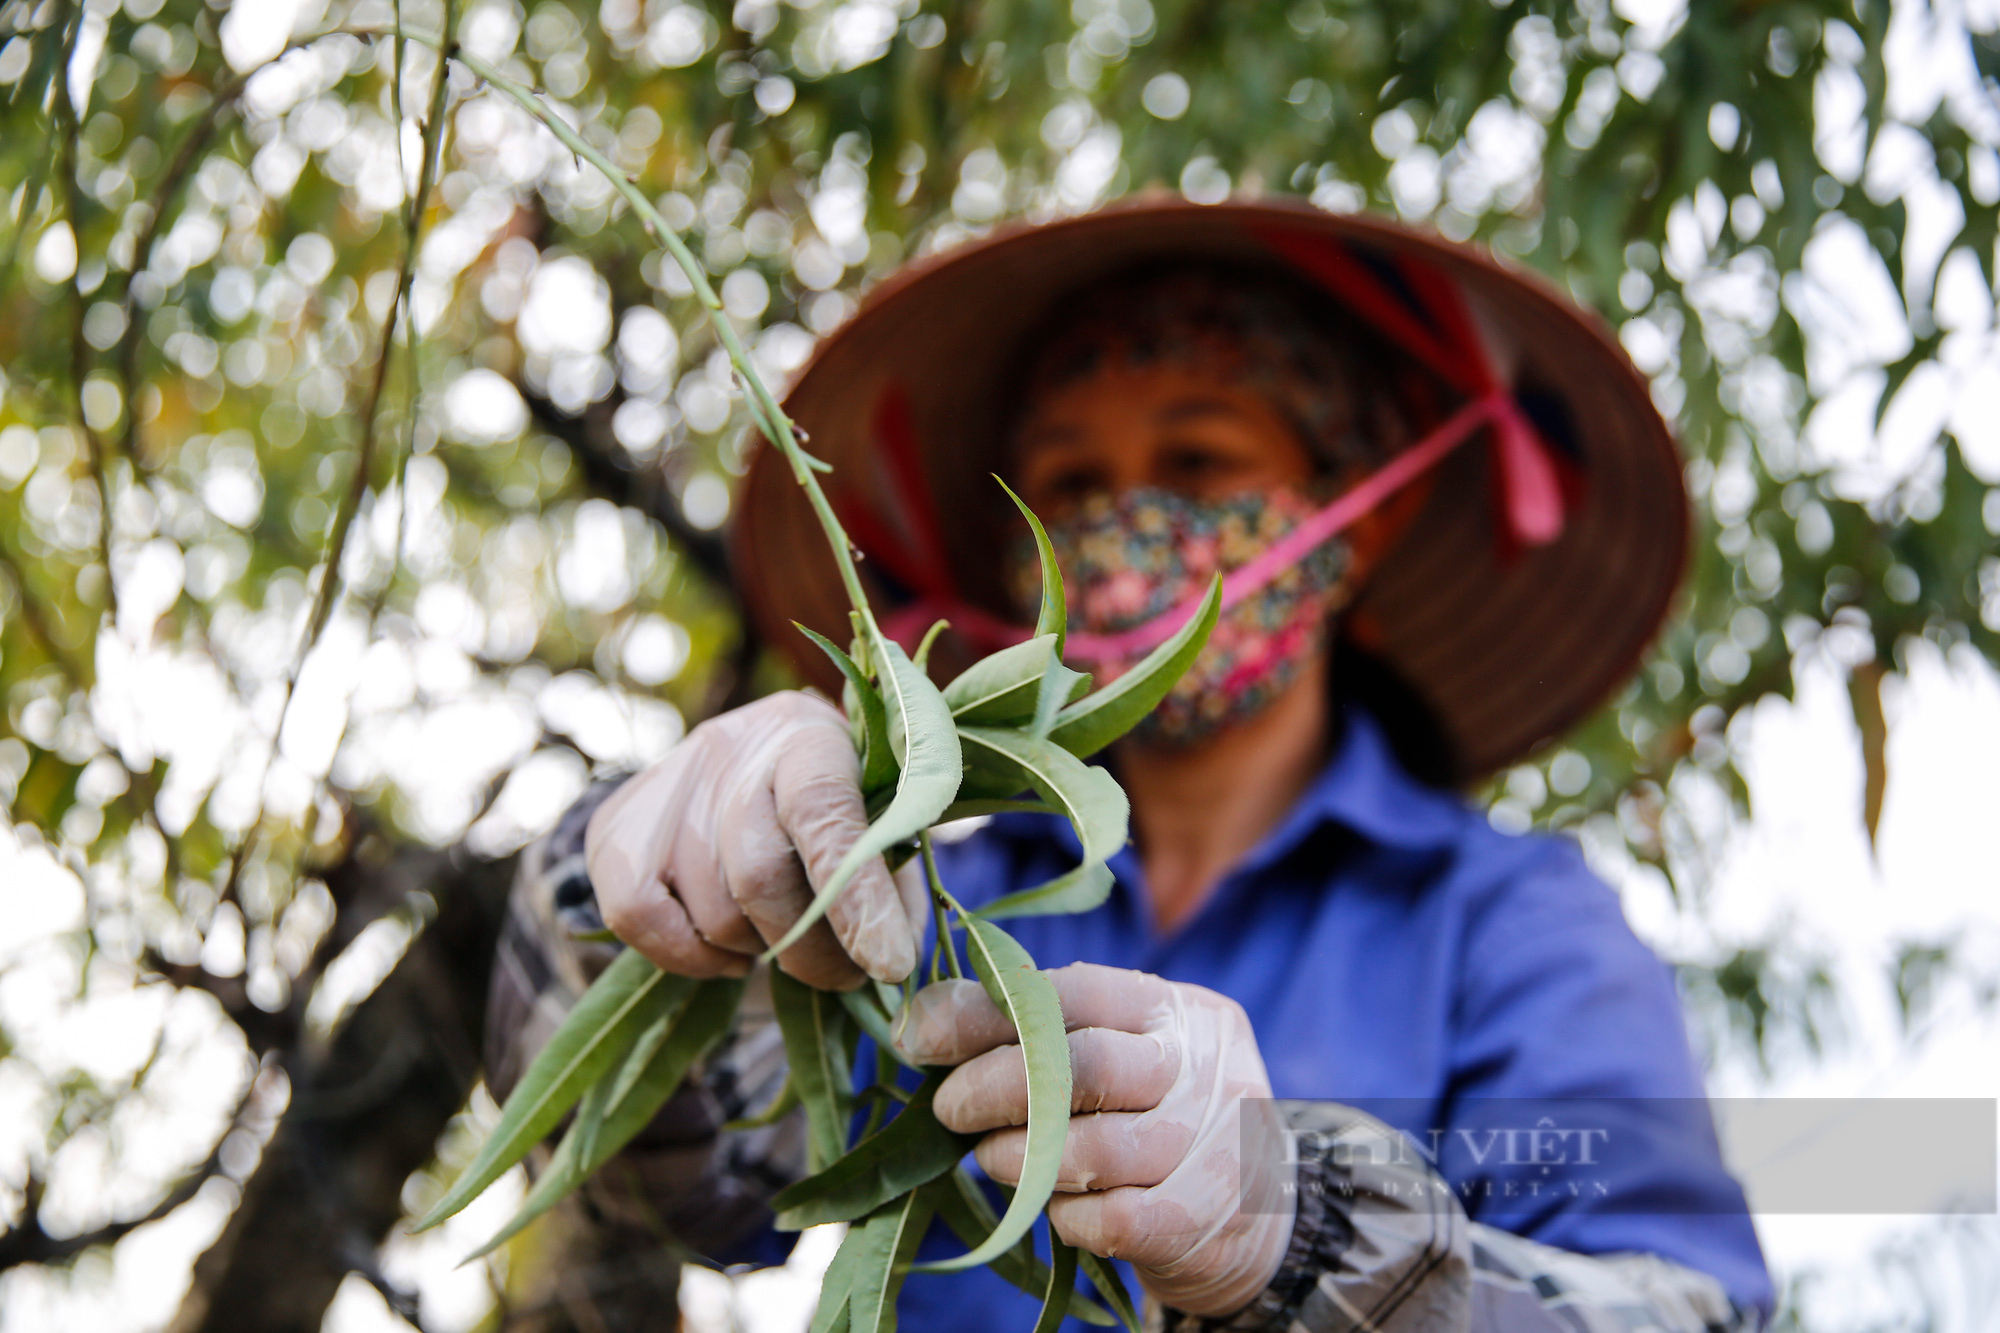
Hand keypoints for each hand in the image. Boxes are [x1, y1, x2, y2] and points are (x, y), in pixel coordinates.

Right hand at [585, 692, 926, 988]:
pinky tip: (731, 952)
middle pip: (759, 873)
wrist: (741, 762)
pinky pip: (640, 920)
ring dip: (760, 950)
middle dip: (811, 949)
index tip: (889, 963)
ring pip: (713, 911)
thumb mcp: (877, 820)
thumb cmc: (831, 804)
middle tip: (845, 975)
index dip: (857, 894)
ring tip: (784, 937)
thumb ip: (892, 884)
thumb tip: (890, 964)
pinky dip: (693, 957)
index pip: (823, 809)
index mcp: (807, 736)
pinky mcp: (614, 830)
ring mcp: (665, 788)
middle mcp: (730, 750)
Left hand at [898, 963, 1295, 1317]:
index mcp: (1177, 1010)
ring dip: (1015, 1155)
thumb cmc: (1158, 1111)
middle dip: (993, 1086)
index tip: (922, 1036)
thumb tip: (926, 1019)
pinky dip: (1062, 1213)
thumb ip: (1050, 1027)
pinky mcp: (1197, 1220)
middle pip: (1082, 1067)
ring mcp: (1207, 1146)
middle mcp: (1201, 1069)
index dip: (987, 1012)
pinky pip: (1107, 1220)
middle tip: (949, 1106)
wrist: (1259, 1209)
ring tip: (990, 1155)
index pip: (1074, 991)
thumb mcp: (1128, 1046)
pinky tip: (1051, 1203)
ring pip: (1091, 1151)